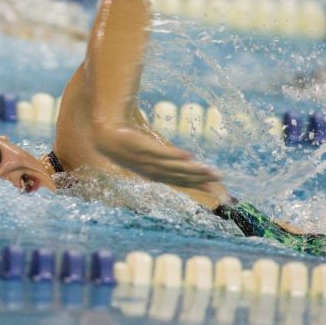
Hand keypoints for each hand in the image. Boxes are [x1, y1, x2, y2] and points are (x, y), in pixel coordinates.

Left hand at [92, 124, 220, 188]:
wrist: (106, 137)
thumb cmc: (127, 146)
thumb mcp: (146, 158)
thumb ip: (165, 161)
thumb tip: (186, 161)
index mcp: (154, 175)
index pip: (180, 182)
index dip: (197, 184)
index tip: (215, 188)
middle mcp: (152, 171)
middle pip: (180, 177)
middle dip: (200, 178)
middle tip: (219, 178)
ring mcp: (148, 160)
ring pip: (174, 168)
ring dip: (193, 170)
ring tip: (209, 169)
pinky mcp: (144, 147)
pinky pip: (162, 153)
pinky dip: (176, 156)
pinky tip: (190, 156)